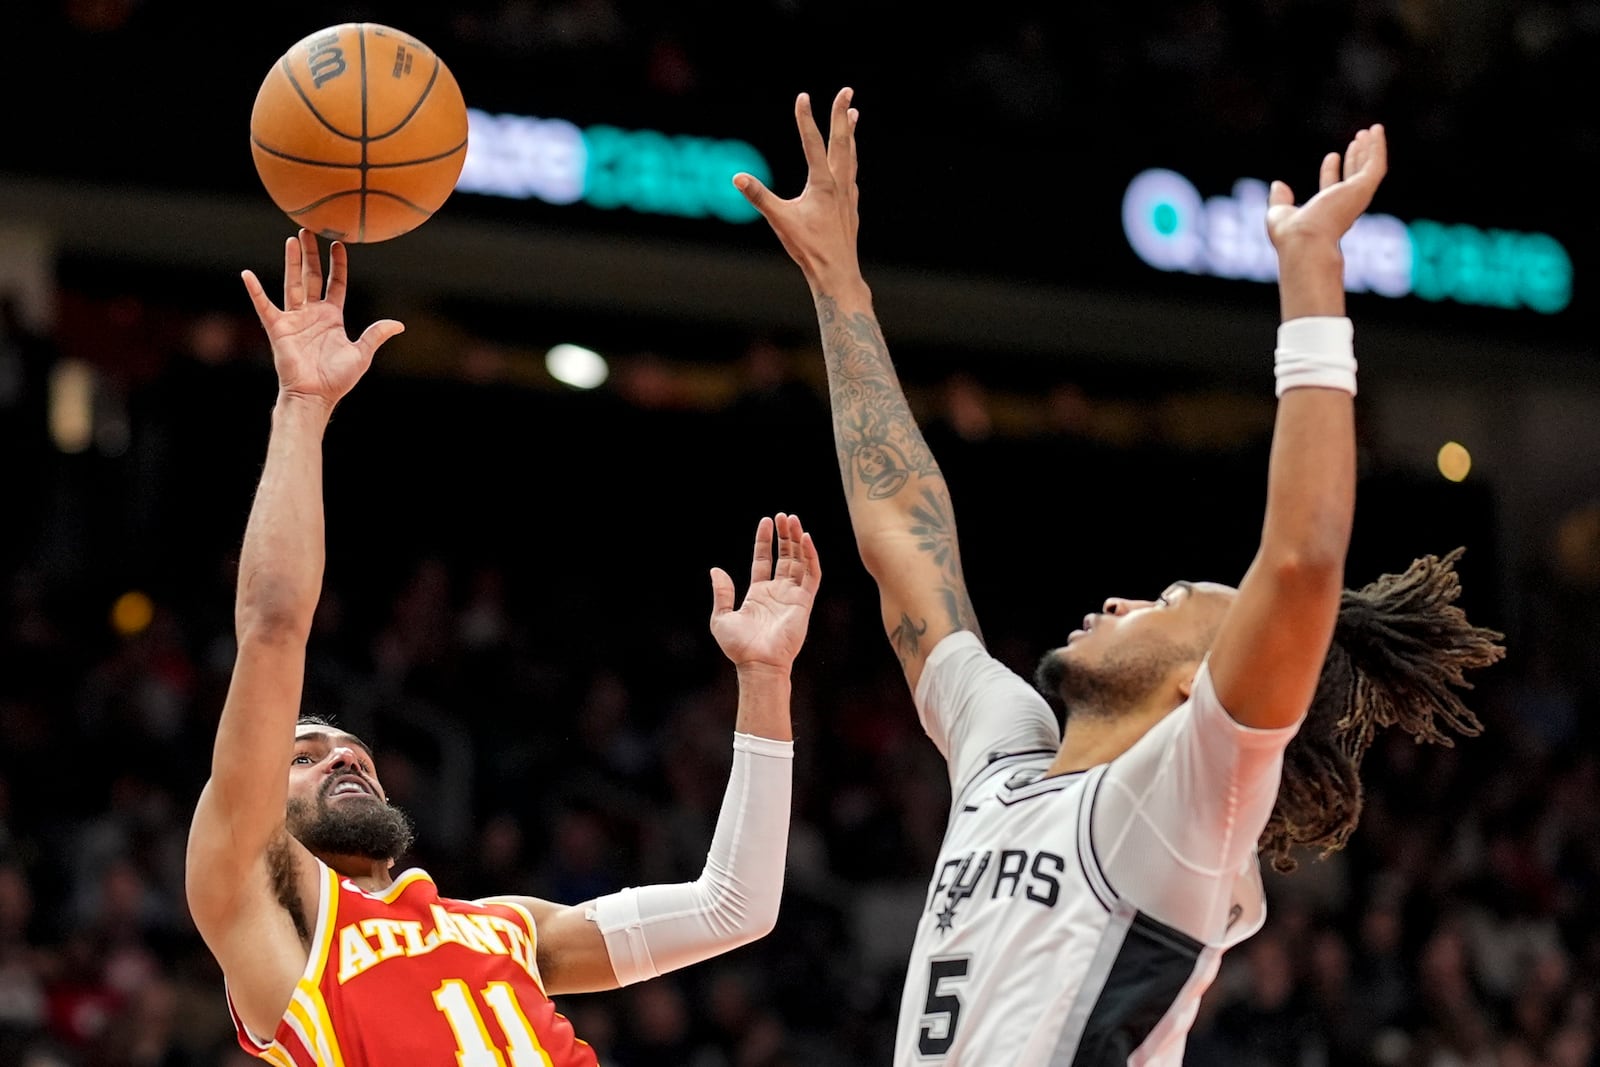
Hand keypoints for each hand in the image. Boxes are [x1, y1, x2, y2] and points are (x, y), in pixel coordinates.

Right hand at [241, 229, 403, 409]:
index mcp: (332, 317)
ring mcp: (294, 319)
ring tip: (291, 240)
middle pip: (311, 277)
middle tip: (308, 231)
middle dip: (311, 255)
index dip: (338, 265)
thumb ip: (376, 335)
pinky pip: (265, 306)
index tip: (339, 245)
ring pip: (293, 284)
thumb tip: (398, 324)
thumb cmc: (337, 378)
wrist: (315, 396)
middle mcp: (312, 314)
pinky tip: (247, 275)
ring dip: (291, 262)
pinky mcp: (278, 328)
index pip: (335, 284)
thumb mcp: (362, 354)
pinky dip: (256, 291)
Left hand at [710, 513, 821, 671]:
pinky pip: (811, 575)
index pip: (764, 559)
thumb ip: (722, 593)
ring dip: (798, 541)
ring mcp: (792, 596)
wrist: (758, 663)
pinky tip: (805, 540)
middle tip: (785, 516)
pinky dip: (810, 556)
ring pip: (799, 561)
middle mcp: (777, 592)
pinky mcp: (804, 602)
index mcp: (758, 593)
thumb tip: (716, 570)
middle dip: (785, 536)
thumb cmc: (739, 646)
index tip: (767, 520)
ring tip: (794, 521)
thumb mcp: (721, 617)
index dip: (765, 540)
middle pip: (785, 557)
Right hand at [734, 88, 860, 288]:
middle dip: (841, 114)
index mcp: (822, 184)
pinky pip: (852, 175)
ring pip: (850, 156)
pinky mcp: (851, 208)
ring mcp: (848, 196)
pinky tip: (850, 162)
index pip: (813, 143)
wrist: (837, 273)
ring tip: (853, 115)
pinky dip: (851, 160)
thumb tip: (737, 177)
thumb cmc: (809, 249)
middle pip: (841, 141)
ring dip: (850, 134)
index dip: (806, 118)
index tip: (803, 96)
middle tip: (846, 91)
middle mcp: (839, 184)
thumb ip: (759, 197)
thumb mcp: (780, 221)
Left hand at [1266, 124, 1387, 252]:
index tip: (1332, 156)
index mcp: (1326, 213)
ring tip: (1372, 130)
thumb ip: (1279, 200)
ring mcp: (1356, 198)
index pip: (1333, 189)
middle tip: (1358, 139)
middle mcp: (1345, 206)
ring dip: (1370, 149)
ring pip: (1369, 169)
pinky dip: (1378, 147)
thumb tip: (1278, 184)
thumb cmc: (1290, 235)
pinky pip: (1376, 165)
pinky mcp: (1363, 189)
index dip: (1332, 172)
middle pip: (1354, 178)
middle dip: (1356, 158)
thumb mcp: (1278, 213)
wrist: (1304, 241)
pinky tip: (1376, 130)